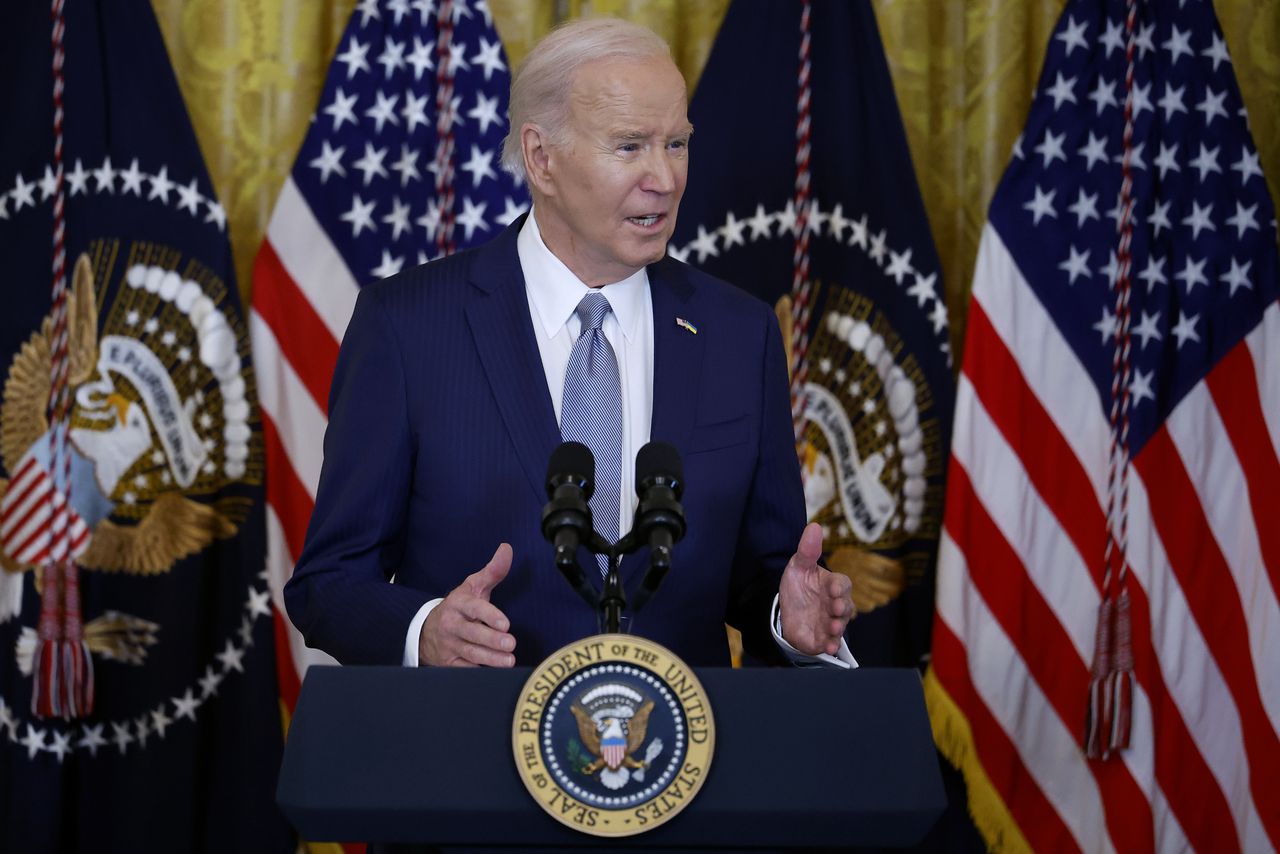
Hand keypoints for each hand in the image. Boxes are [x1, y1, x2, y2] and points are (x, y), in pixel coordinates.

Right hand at [419, 543, 516, 666]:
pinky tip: (495, 673)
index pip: (474, 609)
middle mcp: (451, 625)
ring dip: (490, 659)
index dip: (489, 616)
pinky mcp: (449, 664)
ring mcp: (449, 646)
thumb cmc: (459, 607)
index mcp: (459, 604)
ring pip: (470, 653)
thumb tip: (507, 549)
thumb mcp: (473, 587)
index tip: (505, 623)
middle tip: (510, 644)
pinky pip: (464, 670)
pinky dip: (478, 672)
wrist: (425, 631)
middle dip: (492, 640)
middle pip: (472, 634)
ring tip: (509, 661)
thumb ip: (493, 571)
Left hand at [778, 522, 852, 655]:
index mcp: (832, 585)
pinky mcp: (821, 638)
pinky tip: (828, 647)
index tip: (833, 588)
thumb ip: (807, 549)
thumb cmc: (799, 584)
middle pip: (845, 606)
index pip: (842, 584)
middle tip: (835, 608)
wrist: (785, 609)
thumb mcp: (799, 566)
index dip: (839, 586)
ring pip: (839, 625)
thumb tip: (814, 525)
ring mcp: (829, 622)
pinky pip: (829, 643)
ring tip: (833, 628)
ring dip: (837, 628)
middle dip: (841, 608)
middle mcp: (834, 605)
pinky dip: (831, 645)